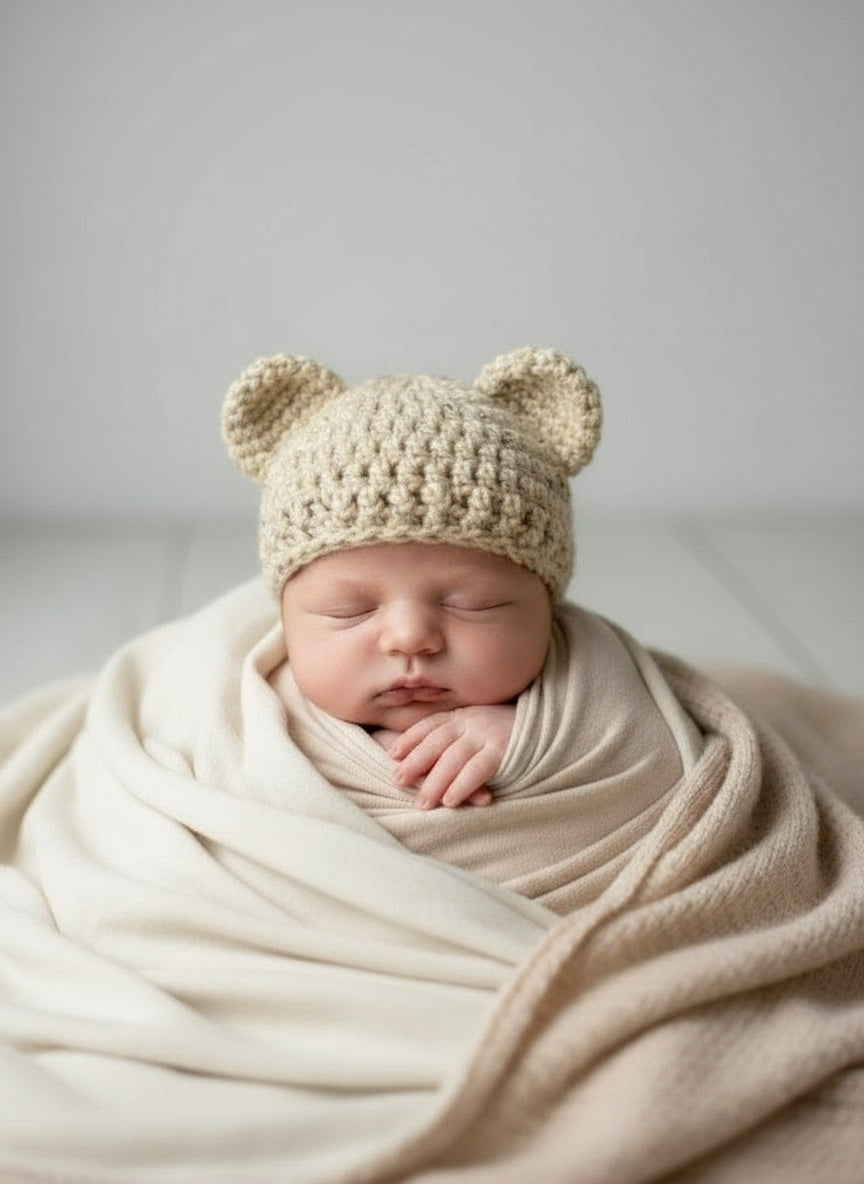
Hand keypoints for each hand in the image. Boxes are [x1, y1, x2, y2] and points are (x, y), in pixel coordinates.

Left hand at [378, 705, 515, 809]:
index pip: (431, 724)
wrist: (551, 722)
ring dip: (435, 781)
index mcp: (465, 714)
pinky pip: (479, 768)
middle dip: (415, 761)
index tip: (391, 754)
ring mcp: (488, 734)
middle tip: (397, 781)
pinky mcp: (504, 750)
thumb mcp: (482, 722)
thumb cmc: (511, 729)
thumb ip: (460, 732)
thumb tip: (428, 752)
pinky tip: (451, 800)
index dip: (410, 738)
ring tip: (422, 802)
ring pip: (454, 758)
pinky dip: (463, 784)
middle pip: (437, 741)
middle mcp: (473, 721)